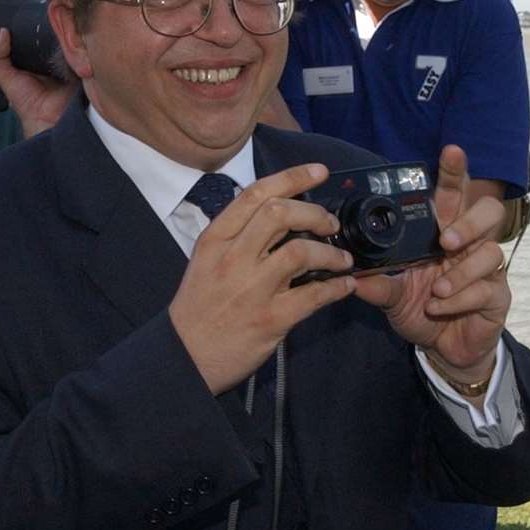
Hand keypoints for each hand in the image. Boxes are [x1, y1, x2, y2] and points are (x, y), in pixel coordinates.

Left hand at [0, 28, 76, 136]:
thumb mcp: (6, 78)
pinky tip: (77, 44)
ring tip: (68, 29)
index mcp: (37, 60)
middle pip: (56, 39)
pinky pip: (84, 56)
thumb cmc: (27, 103)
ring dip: (71, 38)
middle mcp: (54, 60)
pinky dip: (82, 50)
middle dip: (56, 30)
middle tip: (54, 20)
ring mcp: (70, 64)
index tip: (38, 16)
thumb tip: (2, 32)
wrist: (48, 120)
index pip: (39, 38)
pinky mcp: (83, 69)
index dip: (37, 27)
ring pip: (71, 44)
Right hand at [170, 164, 355, 394]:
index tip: (318, 172)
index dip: (292, 178)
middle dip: (315, 213)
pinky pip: (314, 295)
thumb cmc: (199, 307)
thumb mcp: (206, 261)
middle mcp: (232, 259)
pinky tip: (344, 285)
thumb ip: (236, 236)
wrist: (184, 356)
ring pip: (301, 252)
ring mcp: (251, 289)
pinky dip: (336, 287)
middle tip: (331, 224)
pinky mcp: (269, 319)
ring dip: (331, 252)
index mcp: (216, 240)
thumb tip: (276, 211)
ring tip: (342, 259)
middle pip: (280, 214)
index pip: (256, 195)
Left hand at [353, 146, 509, 382]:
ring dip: (460, 271)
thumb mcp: (392, 297)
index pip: (454, 195)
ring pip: (490, 252)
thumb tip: (351, 275)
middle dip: (469, 222)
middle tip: (445, 240)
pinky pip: (487, 289)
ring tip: (436, 289)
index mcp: (445, 233)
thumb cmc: (422, 310)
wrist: (443, 350)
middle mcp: (470, 245)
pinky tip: (440, 308)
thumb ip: (377, 284)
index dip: (455, 172)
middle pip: (490, 211)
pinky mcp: (497, 296)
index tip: (451, 151)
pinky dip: (460, 299)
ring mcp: (487, 270)